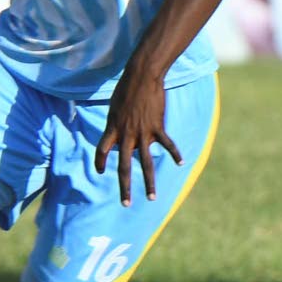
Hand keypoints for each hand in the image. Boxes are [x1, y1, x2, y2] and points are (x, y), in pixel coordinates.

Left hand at [94, 68, 182, 205]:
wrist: (141, 77)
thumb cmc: (126, 89)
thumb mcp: (114, 107)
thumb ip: (117, 124)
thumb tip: (121, 134)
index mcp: (112, 128)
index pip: (102, 150)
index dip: (99, 162)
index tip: (100, 172)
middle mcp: (126, 134)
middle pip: (123, 166)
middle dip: (124, 187)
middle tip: (126, 204)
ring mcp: (142, 133)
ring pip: (145, 163)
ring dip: (149, 183)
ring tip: (152, 198)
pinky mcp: (157, 127)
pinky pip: (167, 144)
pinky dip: (175, 154)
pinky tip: (181, 163)